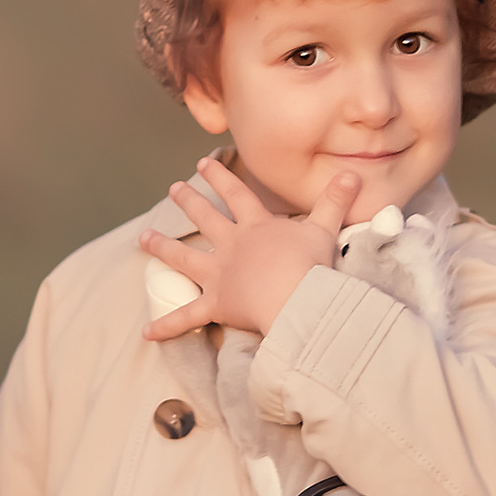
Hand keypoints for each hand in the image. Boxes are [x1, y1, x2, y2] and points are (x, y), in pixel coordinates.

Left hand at [139, 158, 357, 341]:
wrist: (296, 299)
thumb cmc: (311, 266)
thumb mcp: (325, 229)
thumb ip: (335, 201)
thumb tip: (353, 174)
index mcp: (256, 227)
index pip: (236, 194)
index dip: (220, 177)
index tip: (202, 163)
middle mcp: (232, 246)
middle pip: (206, 218)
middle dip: (189, 201)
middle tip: (174, 188)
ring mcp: (220, 275)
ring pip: (184, 258)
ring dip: (162, 248)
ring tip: (142, 238)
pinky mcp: (216, 305)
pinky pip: (186, 317)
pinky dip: (166, 325)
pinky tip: (146, 332)